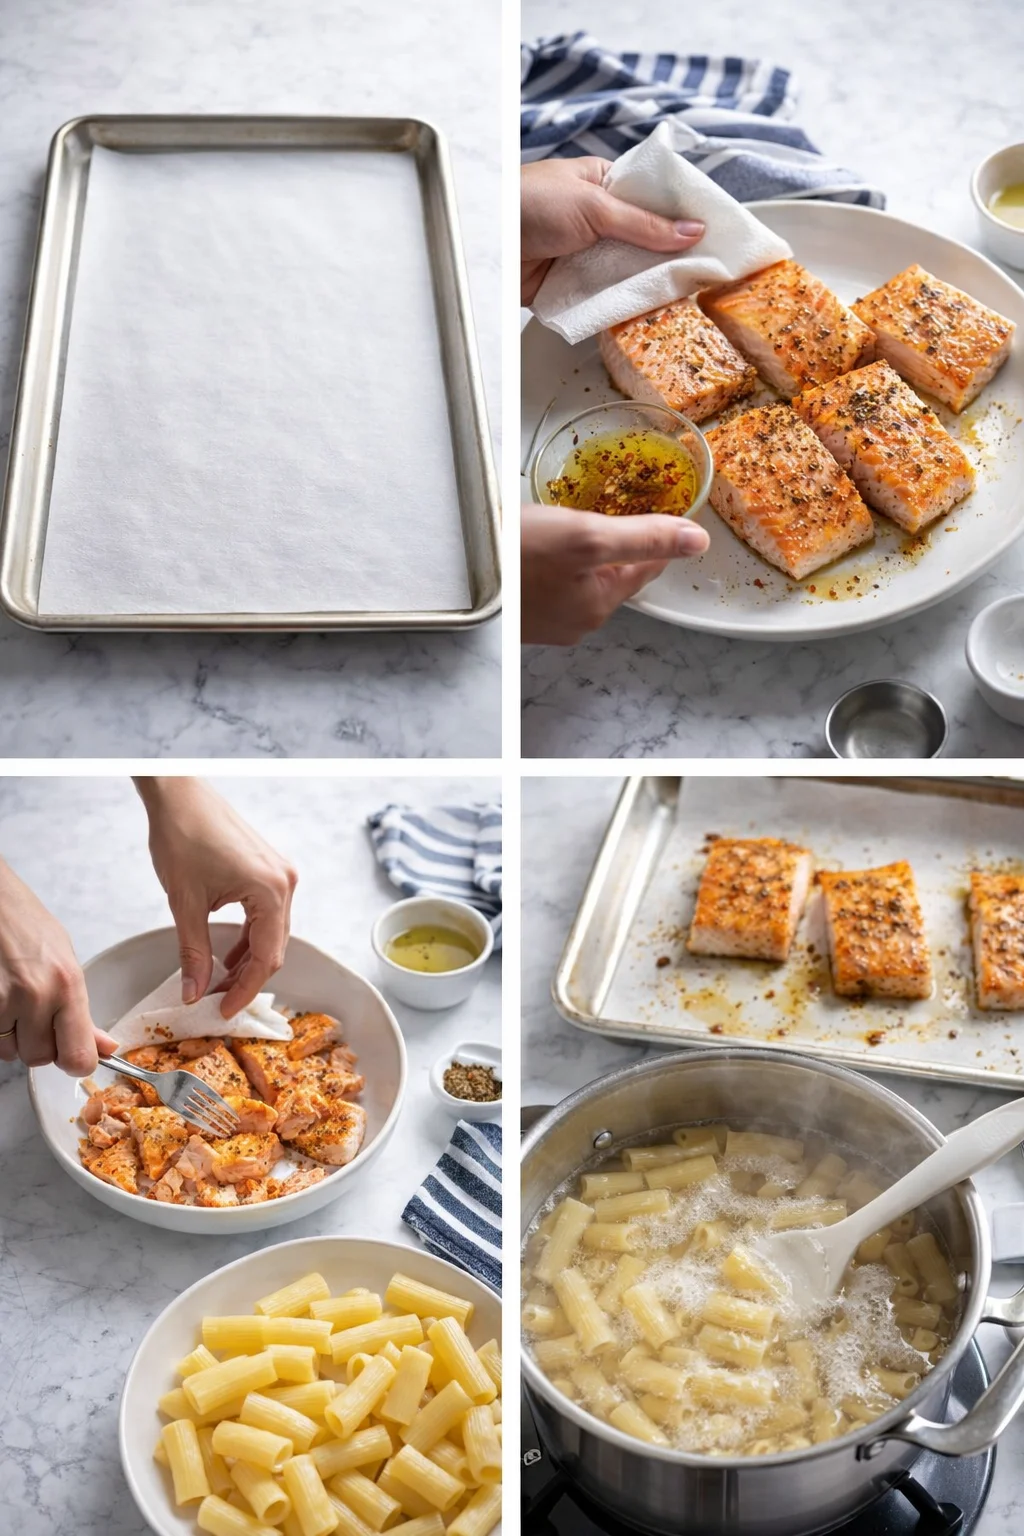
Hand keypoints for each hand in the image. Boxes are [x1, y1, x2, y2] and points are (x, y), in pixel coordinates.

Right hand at [0, 860, 116, 1074]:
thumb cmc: (25, 924)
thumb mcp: (65, 959)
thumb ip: (81, 1010)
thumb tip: (105, 1047)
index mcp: (66, 984)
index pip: (78, 1056)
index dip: (75, 1061)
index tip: (72, 1054)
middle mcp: (35, 995)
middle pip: (39, 1058)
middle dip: (37, 1042)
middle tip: (33, 1012)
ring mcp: (0, 1001)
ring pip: (9, 1052)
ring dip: (11, 1036)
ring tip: (10, 999)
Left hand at [136, 779, 297, 1018]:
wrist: (179, 794)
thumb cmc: (183, 834)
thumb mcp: (185, 902)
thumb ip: (194, 952)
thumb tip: (194, 992)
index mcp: (272, 891)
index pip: (267, 957)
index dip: (245, 990)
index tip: (224, 1011)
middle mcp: (284, 882)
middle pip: (275, 947)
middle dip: (247, 979)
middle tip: (218, 1002)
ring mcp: (279, 874)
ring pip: (271, 932)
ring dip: (248, 959)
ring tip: (218, 982)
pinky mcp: (267, 869)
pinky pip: (265, 914)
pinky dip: (249, 938)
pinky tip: (228, 953)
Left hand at [521, 157, 704, 304]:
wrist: (486, 241)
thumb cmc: (528, 203)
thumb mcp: (595, 207)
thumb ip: (644, 224)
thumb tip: (692, 231)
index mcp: (605, 184)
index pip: (654, 201)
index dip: (682, 218)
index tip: (712, 235)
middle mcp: (599, 220)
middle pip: (645, 241)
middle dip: (668, 257)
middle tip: (705, 272)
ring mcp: (587, 254)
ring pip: (627, 271)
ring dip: (646, 283)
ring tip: (684, 294)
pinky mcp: (573, 285)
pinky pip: (605, 296)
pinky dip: (621, 303)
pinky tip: (647, 310)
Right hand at [522, 503, 709, 644]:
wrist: (453, 569)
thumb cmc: (515, 555)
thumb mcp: (588, 537)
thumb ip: (645, 538)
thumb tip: (697, 541)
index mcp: (599, 605)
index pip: (647, 565)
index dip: (653, 531)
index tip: (653, 501)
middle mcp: (577, 620)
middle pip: (616, 571)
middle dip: (616, 540)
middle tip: (605, 505)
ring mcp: (547, 619)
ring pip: (584, 575)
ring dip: (583, 549)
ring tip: (570, 520)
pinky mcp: (522, 610)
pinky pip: (554, 580)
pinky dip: (556, 560)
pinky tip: (540, 541)